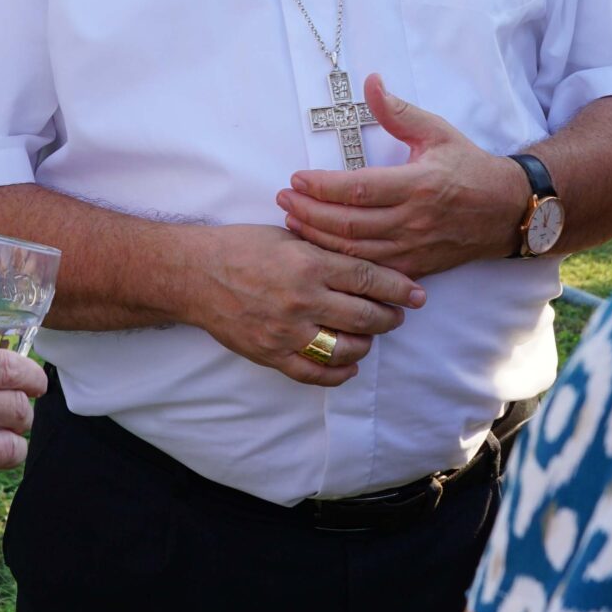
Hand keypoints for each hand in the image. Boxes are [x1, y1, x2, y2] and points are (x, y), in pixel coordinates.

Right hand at [179, 224, 424, 387]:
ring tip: (368, 335)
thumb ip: (325, 252)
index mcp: (308, 264)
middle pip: (365, 316)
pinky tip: (348, 364)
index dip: (398, 287)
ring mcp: (287, 331)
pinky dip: (339, 372)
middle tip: (396, 315)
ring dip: (366, 344)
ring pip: (346, 349)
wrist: (196, 274)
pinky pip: (316, 373)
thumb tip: (366, 264)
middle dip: (389, 317)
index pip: (368, 278)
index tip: (416, 293)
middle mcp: (302, 299)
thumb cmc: (241, 248)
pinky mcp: (272, 354)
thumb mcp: (288, 237)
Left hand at [277, 75, 531, 277]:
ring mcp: (414, 249)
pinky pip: (371, 269)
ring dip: (318, 238)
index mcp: (417, 184)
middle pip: (349, 224)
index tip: (296, 179)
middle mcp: (413, 220)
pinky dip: (342, 261)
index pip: (358, 189)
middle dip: (309, 213)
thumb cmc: (469, 167)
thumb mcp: (436, 131)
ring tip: (292, 221)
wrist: (507, 211)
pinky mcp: (416, 267)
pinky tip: (321, 250)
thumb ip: (398, 112)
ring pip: (355, 251)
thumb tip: (371, 81)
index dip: (322, 186)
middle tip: (283, 200)